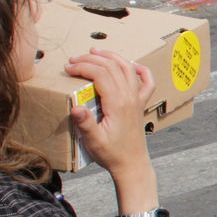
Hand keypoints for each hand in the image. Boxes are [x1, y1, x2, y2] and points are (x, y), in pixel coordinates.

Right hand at [64, 49, 154, 178]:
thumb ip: (85, 123)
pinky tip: (132, 64)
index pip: (100, 73)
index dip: (83, 66)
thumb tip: (75, 107)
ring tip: (95, 52)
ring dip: (111, 57)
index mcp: (118, 103)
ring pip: (127, 68)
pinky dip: (141, 70)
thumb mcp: (93, 141)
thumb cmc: (111, 154)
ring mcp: (137, 99)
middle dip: (91, 59)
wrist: (131, 164)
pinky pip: (147, 82)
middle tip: (74, 60)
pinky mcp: (140, 104)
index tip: (68, 68)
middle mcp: (130, 97)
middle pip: (112, 66)